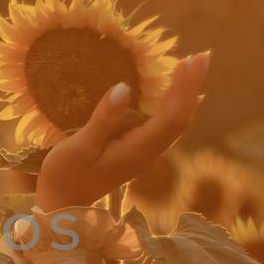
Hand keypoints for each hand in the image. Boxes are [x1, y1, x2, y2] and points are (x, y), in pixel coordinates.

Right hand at [34, 51, 209, 213]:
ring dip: (186, 94)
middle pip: (181, 118)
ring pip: (175, 122)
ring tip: (193, 67)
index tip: (188, 61)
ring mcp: (144, 154)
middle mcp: (148, 152)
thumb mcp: (80, 146)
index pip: (172, 117)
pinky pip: (165, 126)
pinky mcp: (136, 152)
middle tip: (201, 56)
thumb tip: (123, 87)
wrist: (62, 207)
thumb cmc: (65, 176)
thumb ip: (103, 118)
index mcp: (138, 150)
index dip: (183, 88)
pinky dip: (174, 106)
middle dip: (192, 86)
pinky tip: (178, 95)